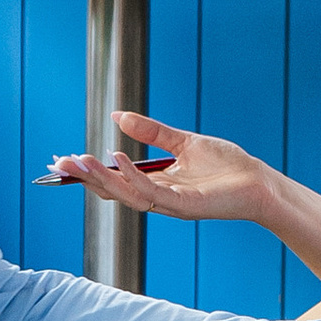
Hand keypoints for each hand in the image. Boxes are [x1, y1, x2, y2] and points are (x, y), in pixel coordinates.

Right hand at [46, 111, 266, 227]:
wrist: (259, 182)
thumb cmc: (228, 166)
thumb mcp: (184, 142)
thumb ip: (152, 132)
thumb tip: (118, 115)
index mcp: (157, 185)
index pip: (115, 181)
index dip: (90, 172)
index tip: (64, 160)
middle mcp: (159, 198)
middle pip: (114, 191)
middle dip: (86, 178)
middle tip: (60, 164)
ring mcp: (171, 204)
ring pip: (127, 195)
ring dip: (102, 179)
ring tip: (81, 161)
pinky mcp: (186, 205)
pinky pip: (152, 192)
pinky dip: (132, 176)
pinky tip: (117, 157)